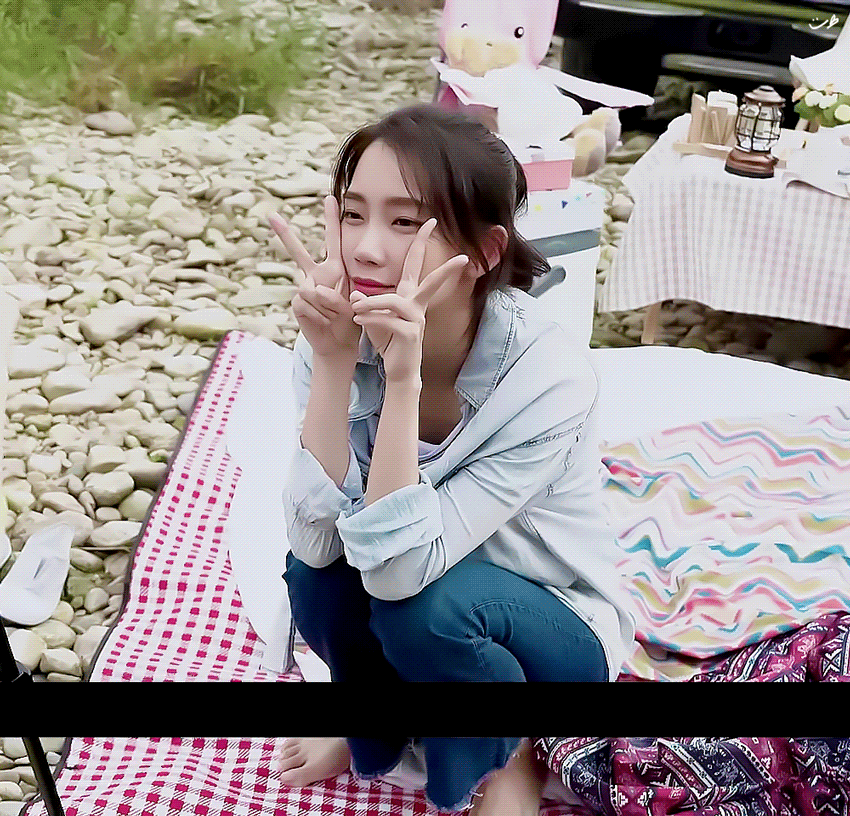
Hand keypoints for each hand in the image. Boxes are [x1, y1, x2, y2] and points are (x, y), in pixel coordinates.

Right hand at [268, 196, 360, 358]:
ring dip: (329, 305)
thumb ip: (341, 293)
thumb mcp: (356, 302)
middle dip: (284, 233)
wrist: (340, 342)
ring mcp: (304, 288)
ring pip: (312, 289)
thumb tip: (315, 290)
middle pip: (297, 251)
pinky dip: (320, 315)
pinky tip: (325, 321)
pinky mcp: (297, 303)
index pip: (333, 240)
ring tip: (335, 316)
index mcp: (335, 268)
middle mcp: (316, 274)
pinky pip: (307, 303)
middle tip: (270, 215)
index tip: (330, 198)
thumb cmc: (352, 319)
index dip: (331, 220)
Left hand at [349, 218, 467, 382]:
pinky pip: (388, 320)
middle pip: (432, 280)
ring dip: (371, 303)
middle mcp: (417, 305)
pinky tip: (358, 319)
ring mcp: (416, 319)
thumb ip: (365, 303)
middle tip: (454, 247)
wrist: (398, 369)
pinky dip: (370, 318)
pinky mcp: (410, 334)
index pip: (414, 265)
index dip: (421, 243)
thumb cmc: (388, 341)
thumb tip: (354, 295)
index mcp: (409, 296)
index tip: (430, 221)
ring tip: (355, 309)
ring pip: (393, 301)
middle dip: (442, 264)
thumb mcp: (372, 317)